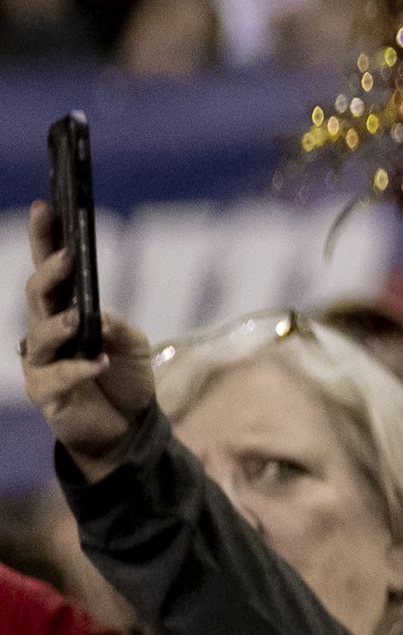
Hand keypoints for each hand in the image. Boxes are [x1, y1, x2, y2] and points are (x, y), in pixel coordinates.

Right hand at [19, 202, 154, 476]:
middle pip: (37, 296)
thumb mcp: (133, 344)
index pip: (51, 271)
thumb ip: (117, 326)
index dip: (45, 239)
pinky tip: (97, 364)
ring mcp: (43, 363)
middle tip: (68, 257)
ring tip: (77, 318)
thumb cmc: (126, 378)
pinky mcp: (47, 394)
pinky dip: (79, 370)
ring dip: (58, 324)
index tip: (46, 206)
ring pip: (40, 336)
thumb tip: (95, 315)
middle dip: (49, 273)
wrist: (128, 428)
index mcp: (66, 311)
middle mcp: (47, 333)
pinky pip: (57, 378)